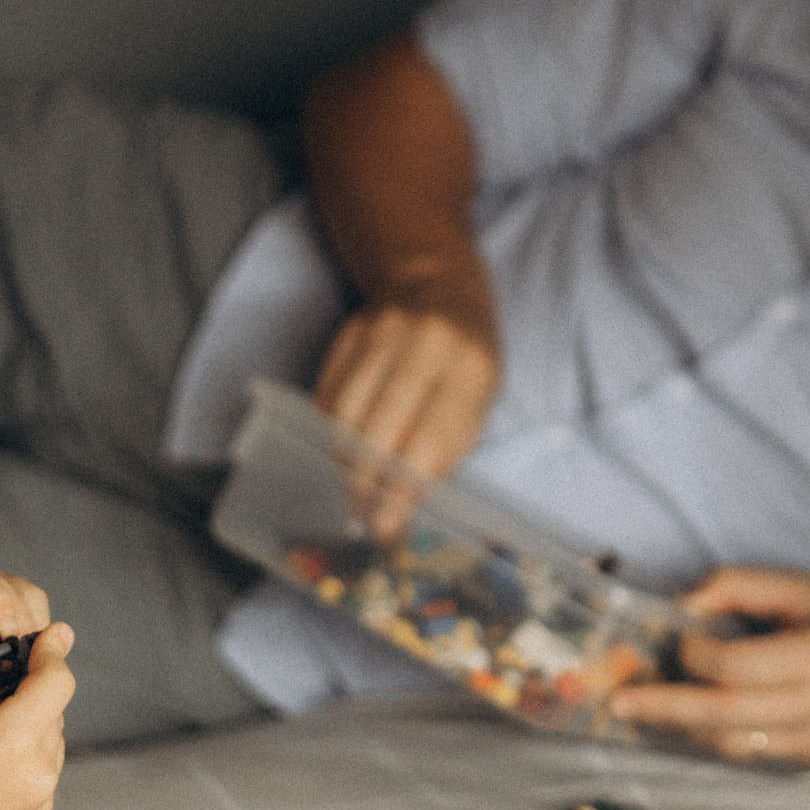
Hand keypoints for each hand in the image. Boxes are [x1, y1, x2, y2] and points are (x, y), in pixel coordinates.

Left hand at [0, 545, 51, 737]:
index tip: (11, 640)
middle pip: (8, 587)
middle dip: (18, 630)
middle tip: (18, 673)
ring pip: (28, 598)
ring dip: (29, 638)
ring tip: (15, 677)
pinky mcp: (2, 596)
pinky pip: (32, 613)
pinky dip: (32, 641)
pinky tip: (19, 669)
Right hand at [0, 624, 74, 809]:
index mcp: (16, 741)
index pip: (57, 681)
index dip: (51, 652)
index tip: (47, 633)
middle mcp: (40, 773)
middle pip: (53, 709)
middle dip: (30, 689)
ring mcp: (39, 800)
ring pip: (49, 739)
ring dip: (27, 721)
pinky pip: (40, 769)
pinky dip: (22, 753)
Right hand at [314, 274, 500, 534]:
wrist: (439, 285)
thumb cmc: (466, 357)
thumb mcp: (479, 398)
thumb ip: (448, 448)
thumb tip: (404, 508)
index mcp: (471, 367)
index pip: (430, 439)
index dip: (403, 488)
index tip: (386, 524)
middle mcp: (427, 345)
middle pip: (381, 427)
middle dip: (367, 481)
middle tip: (362, 512)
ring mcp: (384, 333)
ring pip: (346, 412)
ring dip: (345, 458)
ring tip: (354, 482)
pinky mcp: (349, 331)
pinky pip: (329, 392)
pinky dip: (332, 428)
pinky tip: (344, 445)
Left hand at [609, 568, 809, 765]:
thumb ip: (747, 588)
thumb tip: (685, 604)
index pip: (738, 667)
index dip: (695, 655)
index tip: (675, 638)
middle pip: (726, 717)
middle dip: (667, 707)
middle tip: (622, 702)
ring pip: (735, 746)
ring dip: (685, 728)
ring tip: (648, 711)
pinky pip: (755, 755)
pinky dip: (718, 738)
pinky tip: (695, 721)